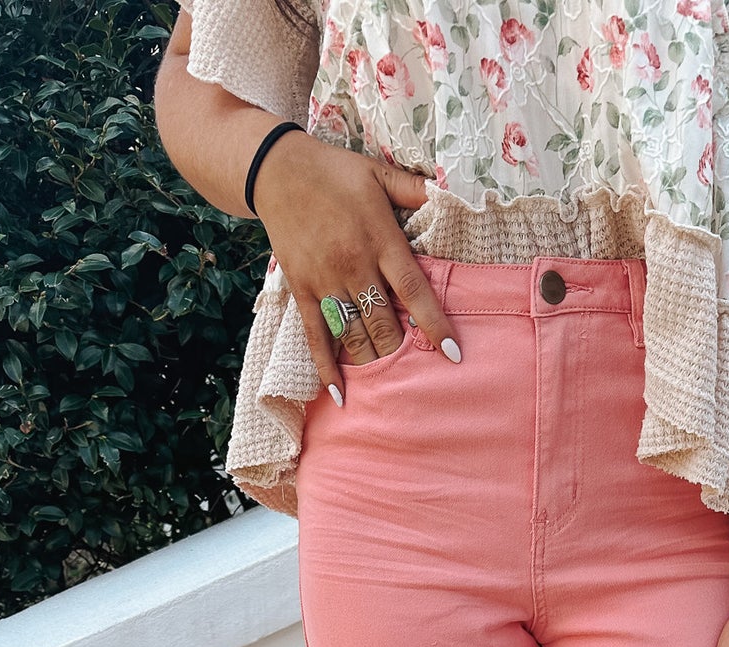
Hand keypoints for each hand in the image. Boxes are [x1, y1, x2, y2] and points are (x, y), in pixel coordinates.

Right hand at [252, 133, 459, 393]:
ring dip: (373, 362)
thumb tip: (450, 191)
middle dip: (402, 350)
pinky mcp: (302, 290)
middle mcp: (354, 266)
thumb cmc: (334, 172)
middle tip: (418, 371)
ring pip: (354, 335)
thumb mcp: (378, 172)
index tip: (452, 353)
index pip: (413, 290)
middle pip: (384, 322)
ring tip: (389, 383)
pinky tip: (340, 395)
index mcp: (380, 240)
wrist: (276, 170)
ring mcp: (325, 281)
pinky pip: (316, 336)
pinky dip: (327, 368)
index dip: (434, 324)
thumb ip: (415, 189)